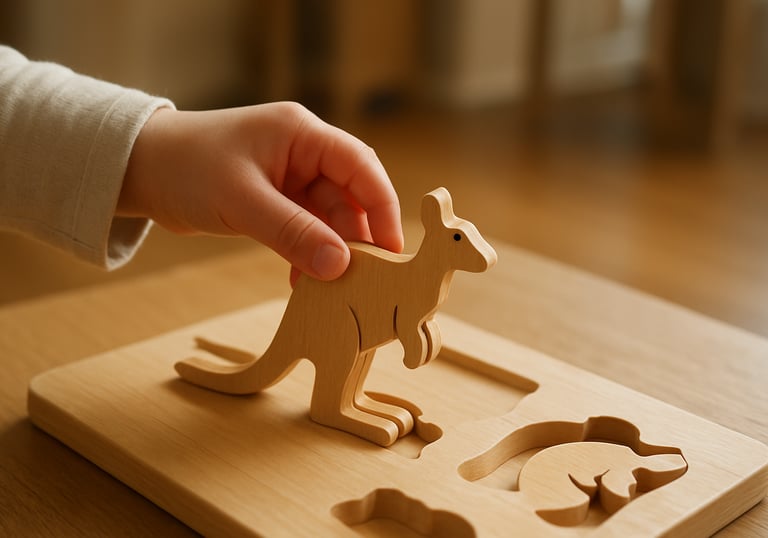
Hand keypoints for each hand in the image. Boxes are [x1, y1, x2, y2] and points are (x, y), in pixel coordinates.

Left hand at [119, 102, 403, 284]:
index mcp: (301, 134)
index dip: (382, 206)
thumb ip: (291, 231)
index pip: (361, 166)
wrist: (139, 168)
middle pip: (349, 196)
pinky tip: (301, 280)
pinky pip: (305, 228)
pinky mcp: (275, 199)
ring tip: (332, 287)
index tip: (391, 251)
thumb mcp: (240, 200)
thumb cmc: (185, 167)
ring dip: (331, 251)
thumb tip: (339, 267)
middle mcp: (303, 152)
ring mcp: (289, 177)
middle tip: (364, 280)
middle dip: (357, 237)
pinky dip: (307, 253)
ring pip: (328, 217)